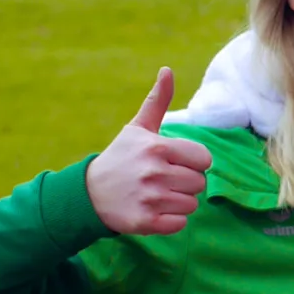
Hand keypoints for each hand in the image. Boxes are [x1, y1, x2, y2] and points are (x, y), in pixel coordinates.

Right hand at [86, 68, 212, 235]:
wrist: (89, 193)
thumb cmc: (120, 157)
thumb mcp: (137, 128)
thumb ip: (157, 101)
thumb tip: (168, 70)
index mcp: (157, 148)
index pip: (204, 159)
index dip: (193, 162)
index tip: (175, 162)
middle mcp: (154, 172)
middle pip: (199, 183)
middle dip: (186, 182)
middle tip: (163, 180)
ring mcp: (150, 199)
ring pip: (192, 204)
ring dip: (179, 202)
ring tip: (158, 194)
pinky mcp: (146, 222)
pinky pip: (180, 224)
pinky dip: (171, 220)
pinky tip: (154, 210)